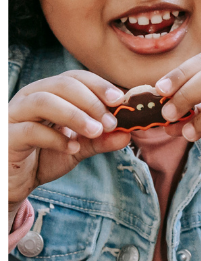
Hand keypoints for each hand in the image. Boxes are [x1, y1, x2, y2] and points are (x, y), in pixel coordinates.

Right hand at [8, 71, 129, 222]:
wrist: (13, 182)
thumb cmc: (43, 158)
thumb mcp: (78, 148)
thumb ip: (101, 140)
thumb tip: (128, 133)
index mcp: (48, 94)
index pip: (74, 78)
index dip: (98, 85)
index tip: (120, 100)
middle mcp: (29, 99)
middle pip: (61, 84)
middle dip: (91, 101)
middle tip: (111, 122)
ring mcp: (14, 116)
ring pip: (43, 101)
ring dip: (75, 115)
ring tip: (96, 132)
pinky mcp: (6, 137)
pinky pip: (30, 130)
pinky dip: (55, 138)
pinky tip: (72, 148)